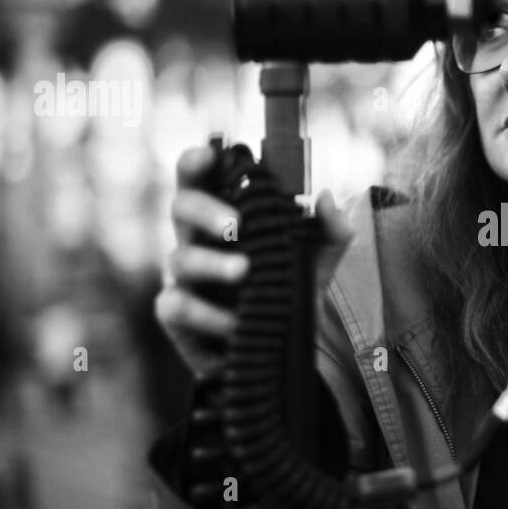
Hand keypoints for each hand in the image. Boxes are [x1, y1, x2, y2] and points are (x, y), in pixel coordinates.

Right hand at [155, 146, 353, 378]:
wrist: (283, 353)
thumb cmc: (290, 294)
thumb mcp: (320, 262)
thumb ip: (333, 230)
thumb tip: (326, 197)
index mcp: (224, 215)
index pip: (201, 178)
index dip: (197, 161)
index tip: (210, 154)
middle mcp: (196, 240)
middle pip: (181, 206)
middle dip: (205, 210)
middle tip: (236, 225)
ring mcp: (182, 277)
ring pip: (180, 258)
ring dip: (212, 264)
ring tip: (245, 273)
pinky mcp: (175, 315)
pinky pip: (175, 305)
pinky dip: (205, 313)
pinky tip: (234, 321)